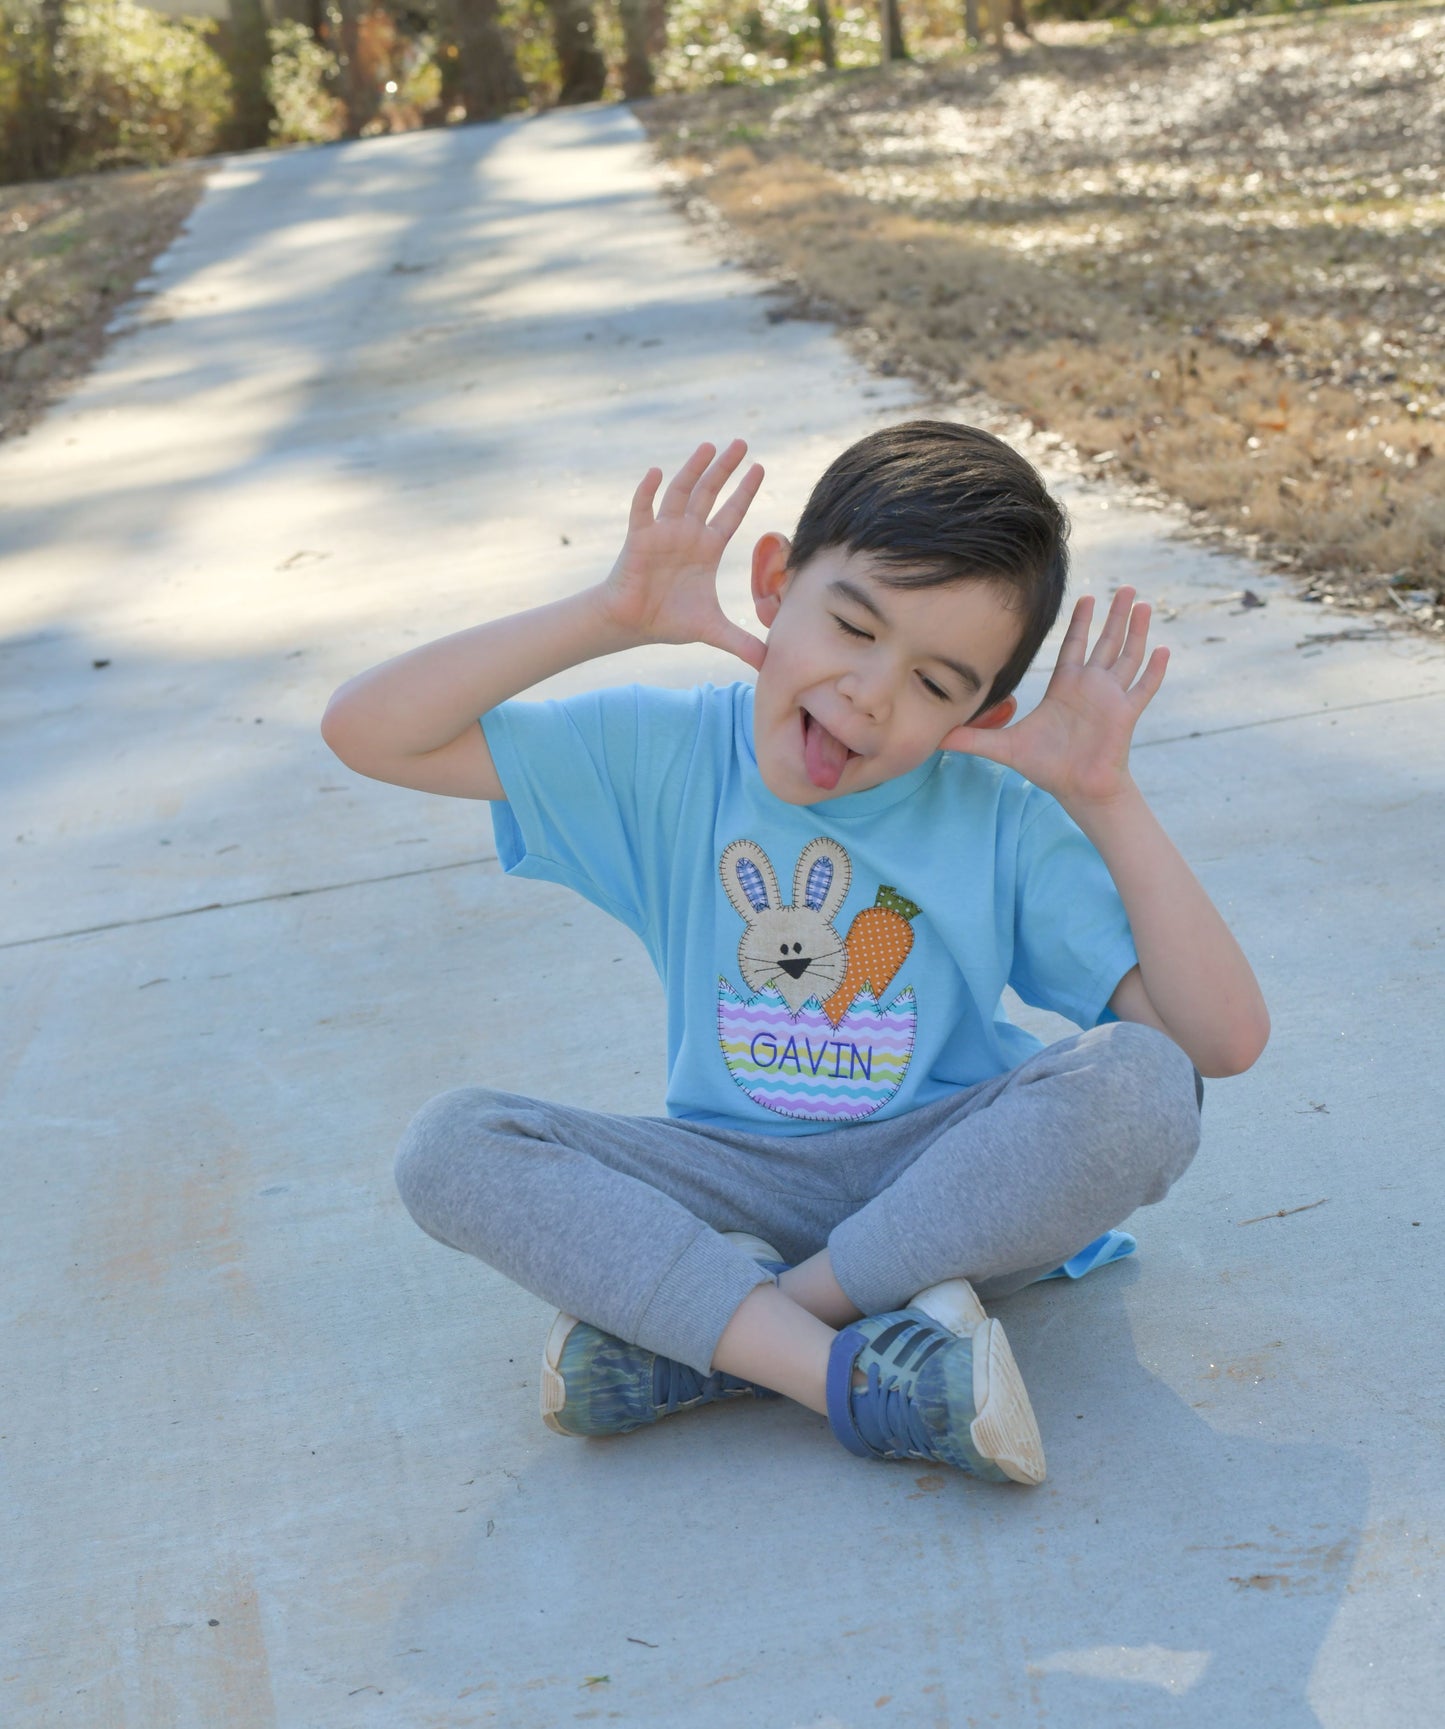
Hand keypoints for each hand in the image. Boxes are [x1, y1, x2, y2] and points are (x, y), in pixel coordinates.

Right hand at [597, 440, 766, 670]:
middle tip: (741, 443)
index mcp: (707, 548)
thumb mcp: (713, 631)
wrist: (631, 625)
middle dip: (725, 468)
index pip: (731, 513)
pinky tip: (655, 472)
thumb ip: (742, 643)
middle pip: (709, 493)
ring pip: (679, 493)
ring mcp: (663, 532)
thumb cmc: (668, 620)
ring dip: (693, 469)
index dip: (744, 492)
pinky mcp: (639, 539)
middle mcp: (687, 534)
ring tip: (708, 446)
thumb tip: (770, 665)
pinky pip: (642, 510)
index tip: (759, 468)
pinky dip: (646, 492)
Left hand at [942, 587, 1168, 810]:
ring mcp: (1111, 698)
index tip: (1088, 597)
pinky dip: (1153, 670)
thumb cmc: (1047, 767)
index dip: (1082, 622)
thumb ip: (973, 739)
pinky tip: (1162, 649)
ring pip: (1127, 657)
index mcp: (1066, 687)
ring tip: (1143, 604)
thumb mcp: (1005, 747)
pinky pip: (1143, 688)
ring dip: (1136, 632)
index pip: (1075, 647)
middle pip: (1106, 642)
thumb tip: (936, 737)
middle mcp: (1091, 687)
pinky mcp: (1125, 714)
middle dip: (1115, 615)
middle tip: (1125, 587)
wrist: (1077, 789)